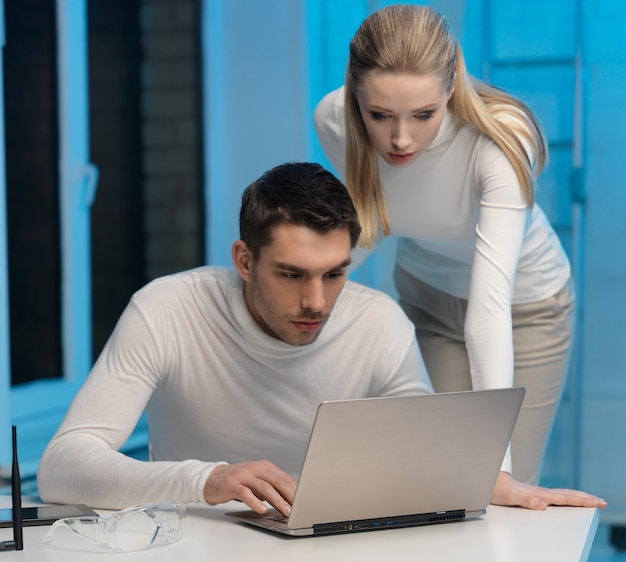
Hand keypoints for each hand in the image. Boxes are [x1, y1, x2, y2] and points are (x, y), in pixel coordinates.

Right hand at [203, 460, 296, 516]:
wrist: (213, 479)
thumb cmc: (238, 481)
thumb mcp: (257, 481)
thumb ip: (271, 487)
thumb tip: (290, 500)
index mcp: (264, 466)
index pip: (284, 478)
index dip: (295, 490)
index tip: (304, 502)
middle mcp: (255, 468)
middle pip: (277, 482)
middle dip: (289, 496)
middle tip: (298, 508)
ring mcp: (244, 475)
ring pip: (264, 487)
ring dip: (277, 500)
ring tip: (286, 511)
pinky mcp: (232, 484)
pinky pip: (246, 493)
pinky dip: (255, 502)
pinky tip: (262, 510)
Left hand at [491, 471, 606, 509]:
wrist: (488, 480)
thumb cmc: (499, 489)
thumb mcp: (511, 497)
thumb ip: (526, 500)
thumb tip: (543, 505)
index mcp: (540, 494)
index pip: (566, 498)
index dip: (582, 501)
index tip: (598, 502)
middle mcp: (541, 492)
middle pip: (568, 494)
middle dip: (586, 498)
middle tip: (603, 501)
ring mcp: (538, 492)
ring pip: (563, 494)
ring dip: (579, 497)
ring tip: (591, 499)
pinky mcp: (534, 494)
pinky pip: (556, 496)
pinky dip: (567, 498)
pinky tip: (568, 500)